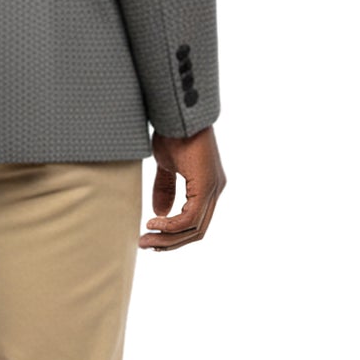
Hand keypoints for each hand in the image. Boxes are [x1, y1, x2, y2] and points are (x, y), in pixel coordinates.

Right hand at [141, 124, 224, 249]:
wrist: (178, 113)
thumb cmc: (173, 132)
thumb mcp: (166, 165)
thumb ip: (166, 188)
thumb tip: (160, 213)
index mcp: (207, 187)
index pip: (195, 223)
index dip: (173, 236)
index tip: (150, 238)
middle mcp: (214, 190)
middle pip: (196, 231)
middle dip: (169, 243)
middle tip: (145, 245)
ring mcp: (213, 189)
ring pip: (194, 228)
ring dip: (168, 238)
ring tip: (146, 239)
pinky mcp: (207, 185)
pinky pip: (190, 217)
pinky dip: (171, 225)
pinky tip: (153, 222)